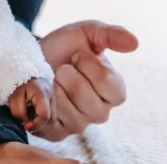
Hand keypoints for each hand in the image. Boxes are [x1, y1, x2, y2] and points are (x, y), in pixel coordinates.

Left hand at [7, 77, 54, 132]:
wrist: (20, 70)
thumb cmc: (17, 84)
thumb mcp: (13, 98)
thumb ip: (18, 112)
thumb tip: (25, 123)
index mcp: (42, 93)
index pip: (45, 116)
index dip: (35, 125)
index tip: (25, 126)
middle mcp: (51, 95)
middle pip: (51, 119)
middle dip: (38, 124)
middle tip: (26, 122)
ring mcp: (53, 96)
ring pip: (52, 118)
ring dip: (40, 121)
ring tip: (28, 117)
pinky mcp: (52, 99)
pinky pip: (50, 113)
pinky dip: (41, 117)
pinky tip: (32, 114)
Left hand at [34, 20, 138, 139]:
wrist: (32, 59)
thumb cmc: (64, 48)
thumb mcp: (87, 33)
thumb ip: (111, 35)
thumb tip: (134, 43)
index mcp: (114, 91)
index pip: (107, 83)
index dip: (87, 64)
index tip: (76, 55)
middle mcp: (100, 113)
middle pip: (83, 95)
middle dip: (67, 73)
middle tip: (62, 68)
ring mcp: (78, 125)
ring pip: (64, 106)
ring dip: (52, 85)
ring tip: (52, 79)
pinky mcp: (56, 133)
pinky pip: (48, 117)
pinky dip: (40, 98)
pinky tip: (44, 92)